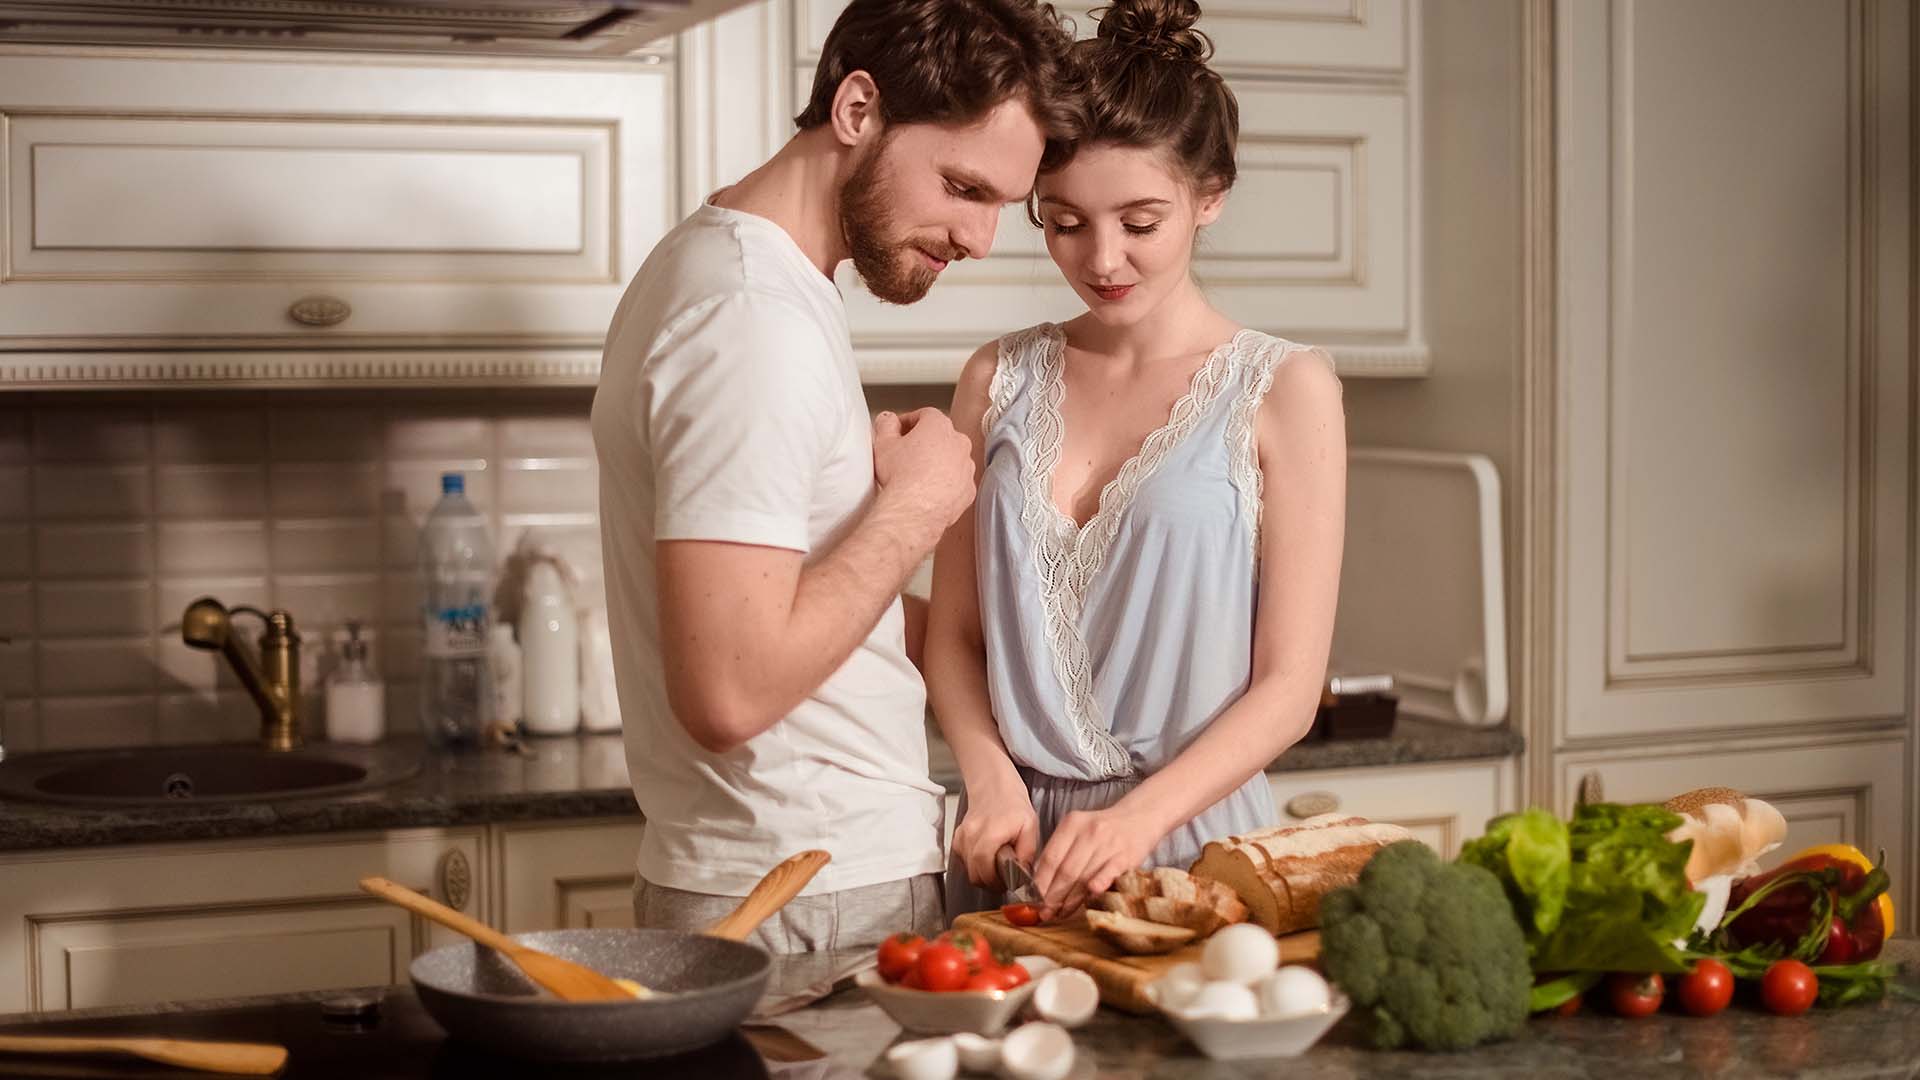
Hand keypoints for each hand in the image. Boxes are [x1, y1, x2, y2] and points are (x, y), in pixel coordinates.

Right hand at [872, 409, 973, 535]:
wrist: (914, 510)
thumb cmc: (901, 476)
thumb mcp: (883, 443)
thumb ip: (886, 425)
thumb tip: (888, 420)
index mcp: (939, 426)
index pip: (925, 415)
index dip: (909, 422)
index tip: (900, 431)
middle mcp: (959, 443)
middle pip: (941, 436)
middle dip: (925, 442)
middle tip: (907, 453)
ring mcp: (967, 467)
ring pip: (952, 459)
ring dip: (937, 463)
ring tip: (916, 475)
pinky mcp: (968, 490)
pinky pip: (957, 482)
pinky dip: (946, 484)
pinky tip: (928, 491)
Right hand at [951, 785, 1039, 890]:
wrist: (994, 787)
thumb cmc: (1012, 804)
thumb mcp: (1030, 826)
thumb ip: (1027, 853)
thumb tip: (1024, 876)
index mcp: (990, 832)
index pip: (985, 870)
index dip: (997, 882)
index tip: (1008, 884)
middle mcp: (971, 835)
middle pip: (974, 874)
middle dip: (990, 882)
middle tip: (1004, 880)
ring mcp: (962, 836)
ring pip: (968, 870)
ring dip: (982, 874)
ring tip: (997, 867)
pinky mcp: (957, 838)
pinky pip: (964, 862)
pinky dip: (975, 865)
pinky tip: (987, 858)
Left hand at [1031, 805, 1160, 920]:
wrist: (1139, 817)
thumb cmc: (1104, 830)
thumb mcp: (1078, 831)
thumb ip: (1061, 852)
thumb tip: (1040, 884)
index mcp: (1072, 824)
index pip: (1050, 858)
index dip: (1040, 882)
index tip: (1033, 899)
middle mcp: (1089, 832)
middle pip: (1065, 871)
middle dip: (1052, 896)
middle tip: (1045, 912)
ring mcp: (1109, 843)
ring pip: (1084, 877)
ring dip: (1071, 900)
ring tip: (1061, 913)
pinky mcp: (1126, 855)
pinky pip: (1108, 874)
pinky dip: (1097, 886)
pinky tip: (1088, 899)